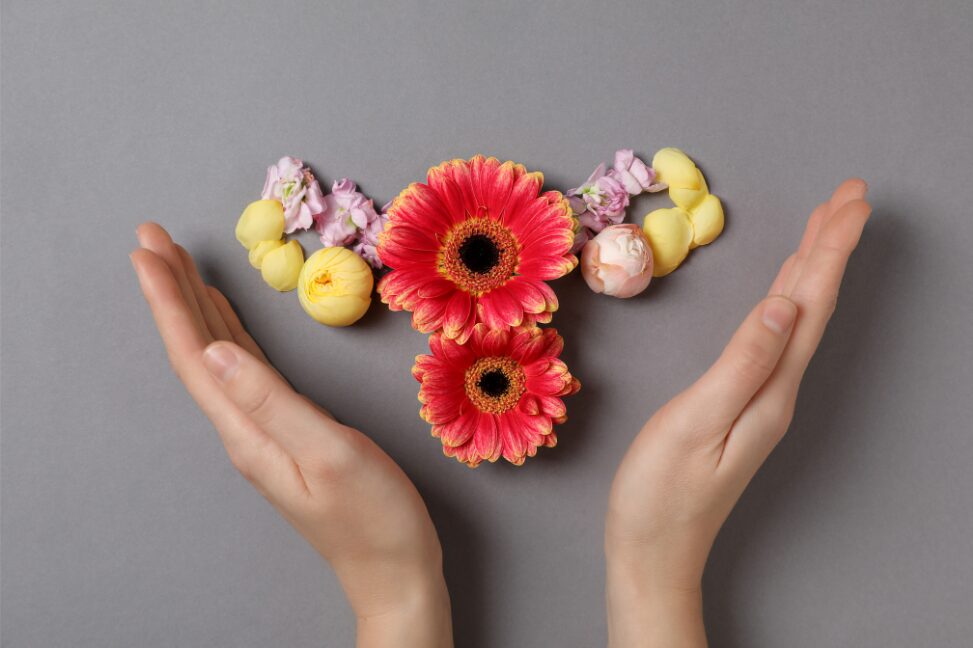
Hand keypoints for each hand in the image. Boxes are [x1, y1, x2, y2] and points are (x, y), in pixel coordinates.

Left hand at [130, 223, 451, 647]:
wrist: (394, 568)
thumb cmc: (373, 516)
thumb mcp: (328, 453)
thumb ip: (272, 401)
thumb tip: (219, 351)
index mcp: (248, 431)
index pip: (196, 354)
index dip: (169, 300)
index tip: (149, 250)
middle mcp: (245, 428)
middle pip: (197, 350)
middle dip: (173, 291)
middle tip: (153, 237)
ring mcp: (264, 431)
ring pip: (219, 357)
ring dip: (196, 308)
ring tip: (180, 265)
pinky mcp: (287, 431)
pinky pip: (245, 371)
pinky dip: (230, 335)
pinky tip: (225, 320)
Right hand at [605, 180, 871, 646]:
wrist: (652, 549)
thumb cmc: (660, 492)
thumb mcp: (696, 421)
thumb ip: (742, 362)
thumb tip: (784, 304)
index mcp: (771, 387)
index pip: (809, 303)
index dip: (830, 249)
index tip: (851, 200)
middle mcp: (777, 389)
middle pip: (814, 305)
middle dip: (833, 246)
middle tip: (851, 194)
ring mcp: (762, 398)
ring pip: (798, 318)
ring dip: (815, 268)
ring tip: (826, 226)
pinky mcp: (742, 404)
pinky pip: (778, 336)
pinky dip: (788, 300)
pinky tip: (785, 291)